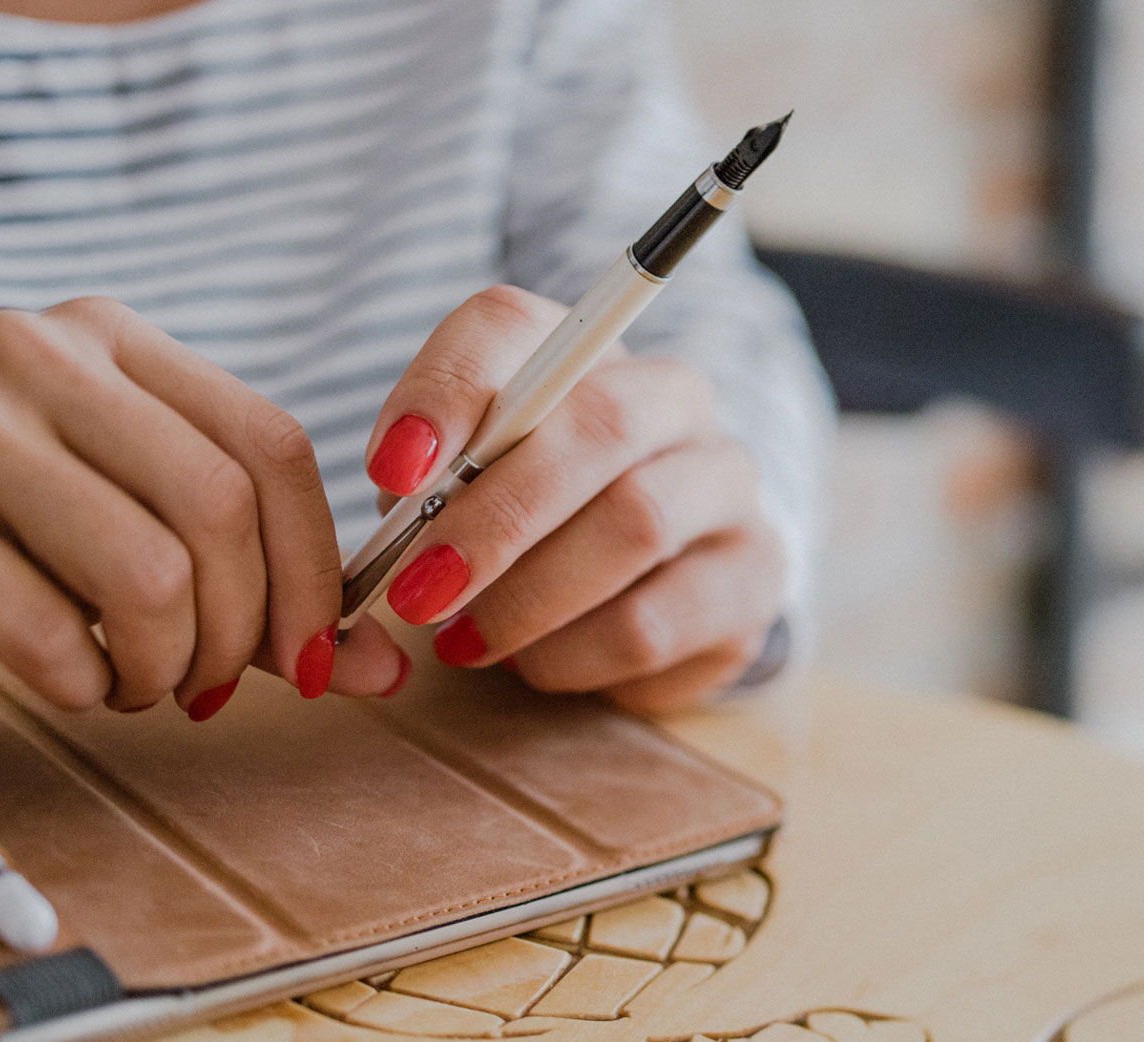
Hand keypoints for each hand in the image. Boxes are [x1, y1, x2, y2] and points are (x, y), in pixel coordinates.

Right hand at [0, 299, 405, 715]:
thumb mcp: (121, 521)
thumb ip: (256, 586)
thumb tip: (391, 671)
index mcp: (114, 342)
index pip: (274, 445)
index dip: (314, 569)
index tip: (316, 658)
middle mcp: (41, 354)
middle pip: (222, 507)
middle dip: (242, 630)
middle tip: (210, 686)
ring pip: (147, 570)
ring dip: (164, 665)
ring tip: (134, 682)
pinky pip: (44, 629)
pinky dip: (80, 685)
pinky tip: (65, 681)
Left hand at [364, 286, 786, 712]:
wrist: (640, 587)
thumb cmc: (527, 518)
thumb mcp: (460, 477)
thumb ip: (428, 464)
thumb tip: (402, 483)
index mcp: (584, 348)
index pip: (513, 328)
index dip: (447, 394)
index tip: (391, 470)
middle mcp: (676, 401)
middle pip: (602, 425)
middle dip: (497, 516)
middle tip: (418, 589)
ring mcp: (727, 488)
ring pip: (637, 525)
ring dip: (529, 597)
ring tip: (464, 640)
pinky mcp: (752, 579)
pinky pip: (653, 624)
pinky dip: (570, 655)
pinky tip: (532, 664)